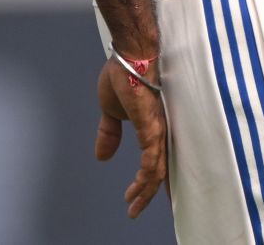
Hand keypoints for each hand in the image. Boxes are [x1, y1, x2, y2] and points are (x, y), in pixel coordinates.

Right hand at [95, 56, 166, 217]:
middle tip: (135, 209)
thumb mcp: (111, 110)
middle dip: (149, 192)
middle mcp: (161, 129)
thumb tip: (103, 157)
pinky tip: (138, 189)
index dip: (147, 180)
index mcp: (153, 125)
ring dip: (146, 190)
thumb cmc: (124, 74)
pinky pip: (153, 158)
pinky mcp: (153, 125)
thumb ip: (110, 133)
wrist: (129, 54)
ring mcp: (159, 128)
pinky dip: (147, 177)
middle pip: (160, 168)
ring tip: (134, 206)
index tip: (134, 196)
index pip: (155, 159)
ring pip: (158, 168)